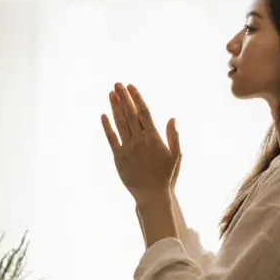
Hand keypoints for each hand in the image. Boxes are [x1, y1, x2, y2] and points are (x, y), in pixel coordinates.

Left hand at [102, 82, 181, 202]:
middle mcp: (140, 141)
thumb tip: (171, 118)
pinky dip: (107, 126)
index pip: (143, 113)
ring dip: (115, 107)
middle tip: (117, 84)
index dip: (136, 98)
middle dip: (124, 98)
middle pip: (130, 114)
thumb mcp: (176, 156)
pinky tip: (104, 115)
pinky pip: (111, 138)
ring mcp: (128, 149)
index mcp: (154, 138)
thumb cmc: (166, 176)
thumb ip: (173, 137)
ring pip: (120, 123)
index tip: (131, 87)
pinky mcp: (118, 158)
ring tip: (111, 94)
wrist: (152, 195)